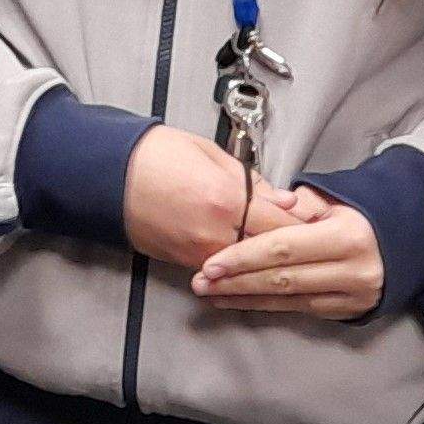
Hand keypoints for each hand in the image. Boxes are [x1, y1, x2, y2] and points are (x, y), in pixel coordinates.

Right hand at [121, 126, 295, 271]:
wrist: (105, 175)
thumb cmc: (152, 155)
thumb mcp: (210, 153)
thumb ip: (253, 181)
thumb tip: (284, 200)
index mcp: (226, 198)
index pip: (283, 224)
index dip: (306, 226)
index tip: (319, 224)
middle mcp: (215, 232)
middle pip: (270, 252)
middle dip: (292, 248)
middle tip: (311, 245)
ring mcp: (198, 252)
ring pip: (248, 268)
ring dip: (267, 262)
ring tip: (285, 256)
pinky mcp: (183, 262)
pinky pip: (223, 270)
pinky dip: (240, 268)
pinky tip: (252, 262)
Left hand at [193, 185, 386, 317]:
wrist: (408, 243)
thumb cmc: (359, 214)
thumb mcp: (334, 200)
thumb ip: (299, 206)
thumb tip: (269, 204)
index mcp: (347, 236)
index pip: (283, 248)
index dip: (243, 257)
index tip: (210, 263)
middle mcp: (352, 270)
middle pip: (281, 279)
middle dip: (236, 281)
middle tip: (200, 282)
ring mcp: (351, 295)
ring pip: (287, 299)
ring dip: (244, 297)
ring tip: (211, 293)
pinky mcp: (347, 311)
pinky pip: (299, 310)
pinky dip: (266, 306)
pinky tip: (239, 301)